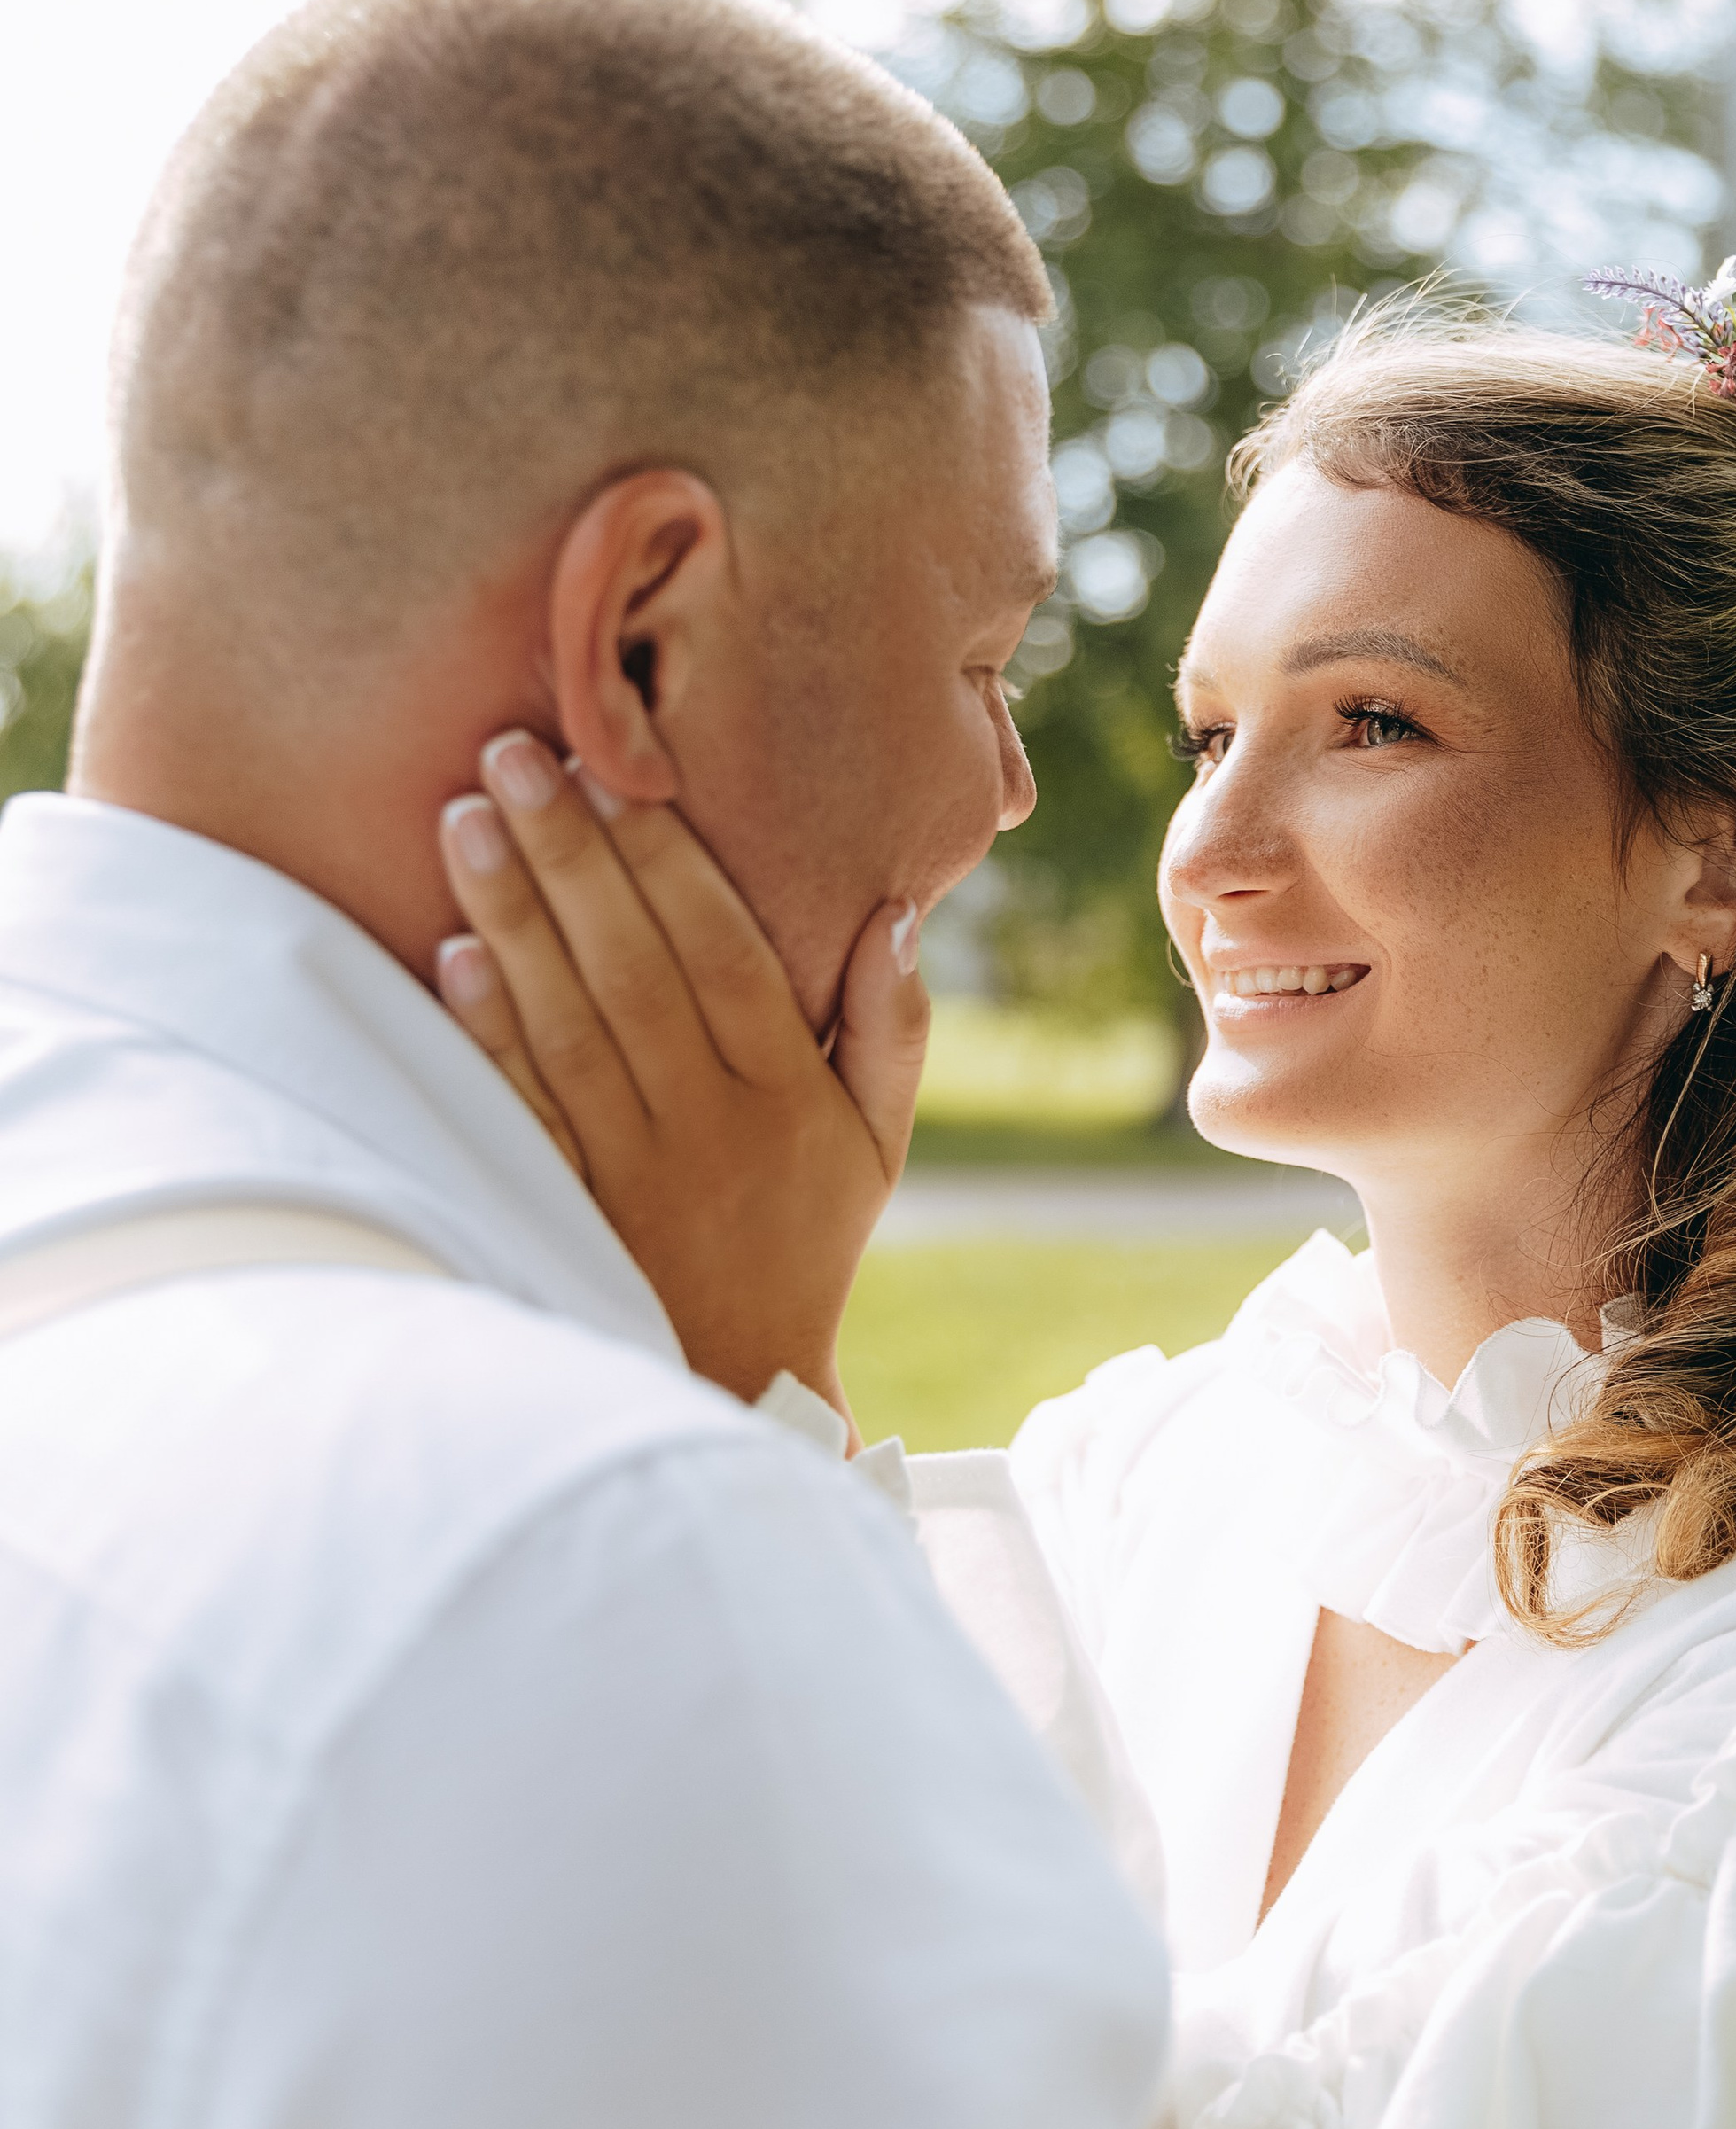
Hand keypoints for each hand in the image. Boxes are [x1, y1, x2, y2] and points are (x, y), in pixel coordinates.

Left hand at [433, 732, 926, 1415]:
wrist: (739, 1378)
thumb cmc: (808, 1235)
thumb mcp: (880, 1141)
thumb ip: (893, 1027)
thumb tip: (897, 912)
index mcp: (787, 1092)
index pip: (722, 951)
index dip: (666, 858)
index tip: (617, 768)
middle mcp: (709, 1124)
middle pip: (631, 969)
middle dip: (568, 853)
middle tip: (511, 750)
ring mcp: (631, 1172)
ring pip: (566, 1026)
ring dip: (510, 918)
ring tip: (465, 817)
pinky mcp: (565, 1209)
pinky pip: (521, 1111)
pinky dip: (485, 1035)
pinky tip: (446, 956)